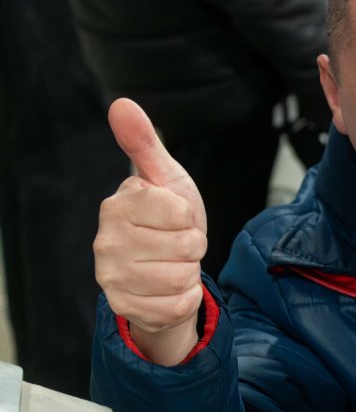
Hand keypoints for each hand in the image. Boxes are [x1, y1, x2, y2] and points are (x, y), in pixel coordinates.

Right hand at [94, 99, 207, 365]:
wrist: (165, 269)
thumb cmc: (167, 219)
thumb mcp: (166, 178)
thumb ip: (145, 143)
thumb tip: (121, 103)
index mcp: (117, 205)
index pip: (180, 211)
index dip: (190, 216)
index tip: (175, 217)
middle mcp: (106, 242)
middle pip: (187, 246)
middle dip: (193, 246)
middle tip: (176, 244)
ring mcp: (112, 277)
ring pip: (183, 277)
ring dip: (189, 273)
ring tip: (172, 264)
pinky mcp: (125, 308)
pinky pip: (179, 305)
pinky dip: (185, 298)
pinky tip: (168, 289)